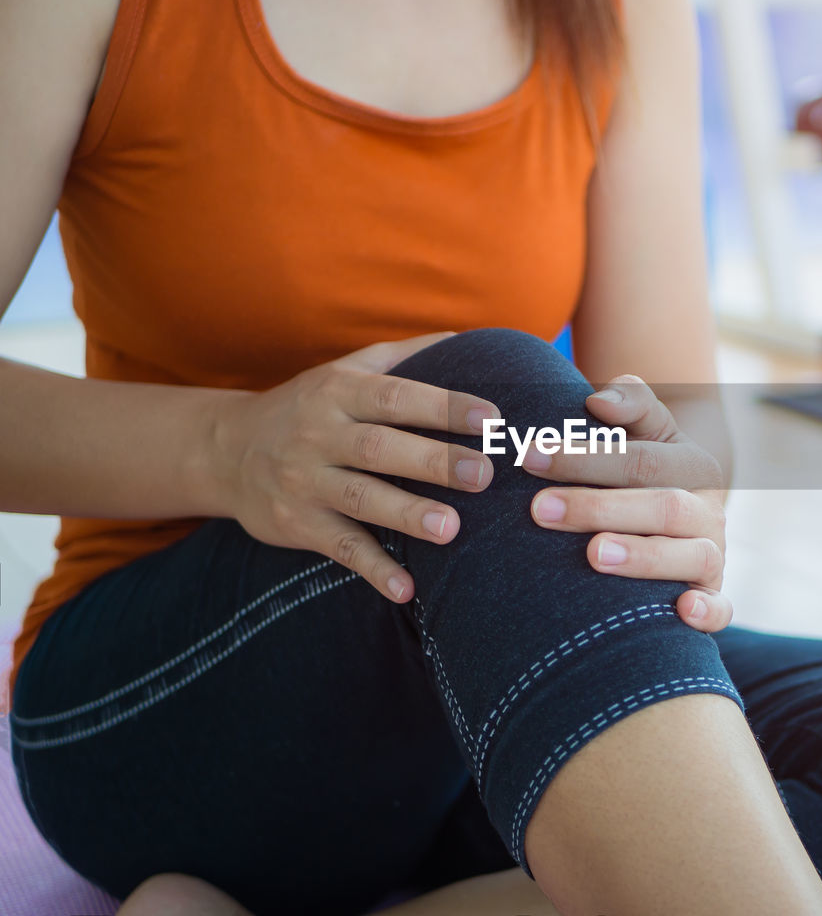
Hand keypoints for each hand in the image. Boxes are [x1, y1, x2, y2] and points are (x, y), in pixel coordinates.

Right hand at [210, 332, 499, 603]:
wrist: (223, 450)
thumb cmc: (307, 407)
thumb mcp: (343, 371)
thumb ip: (402, 358)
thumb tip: (465, 339)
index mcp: (338, 392)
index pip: (395, 396)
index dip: (443, 405)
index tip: (490, 417)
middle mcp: (320, 435)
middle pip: (381, 448)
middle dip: (434, 460)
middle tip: (482, 475)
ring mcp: (305, 481)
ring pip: (361, 498)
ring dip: (407, 514)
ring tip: (451, 529)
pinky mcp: (297, 524)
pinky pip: (340, 548)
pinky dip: (374, 570)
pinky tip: (407, 590)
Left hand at [523, 375, 732, 632]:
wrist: (677, 509)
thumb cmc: (642, 468)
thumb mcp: (644, 428)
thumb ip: (628, 403)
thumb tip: (599, 401)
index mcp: (693, 466)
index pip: (641, 461)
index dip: (586, 457)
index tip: (532, 455)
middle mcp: (707, 512)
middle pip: (663, 509)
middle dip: (599, 508)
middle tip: (540, 508)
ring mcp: (713, 556)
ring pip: (692, 557)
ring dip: (643, 557)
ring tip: (594, 553)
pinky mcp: (712, 596)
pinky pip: (720, 609)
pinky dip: (707, 612)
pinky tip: (681, 611)